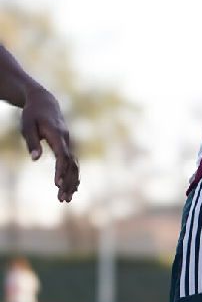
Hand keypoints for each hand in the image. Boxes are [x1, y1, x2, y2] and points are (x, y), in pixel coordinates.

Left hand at [22, 86, 78, 202]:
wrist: (44, 102)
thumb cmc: (32, 114)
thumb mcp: (27, 125)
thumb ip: (32, 142)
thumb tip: (35, 159)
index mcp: (58, 135)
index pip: (62, 156)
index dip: (60, 170)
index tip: (57, 184)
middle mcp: (67, 140)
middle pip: (71, 164)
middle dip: (68, 182)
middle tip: (63, 199)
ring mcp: (68, 143)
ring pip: (74, 165)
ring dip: (71, 182)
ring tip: (66, 199)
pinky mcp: (66, 145)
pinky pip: (73, 162)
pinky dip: (73, 175)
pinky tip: (72, 188)